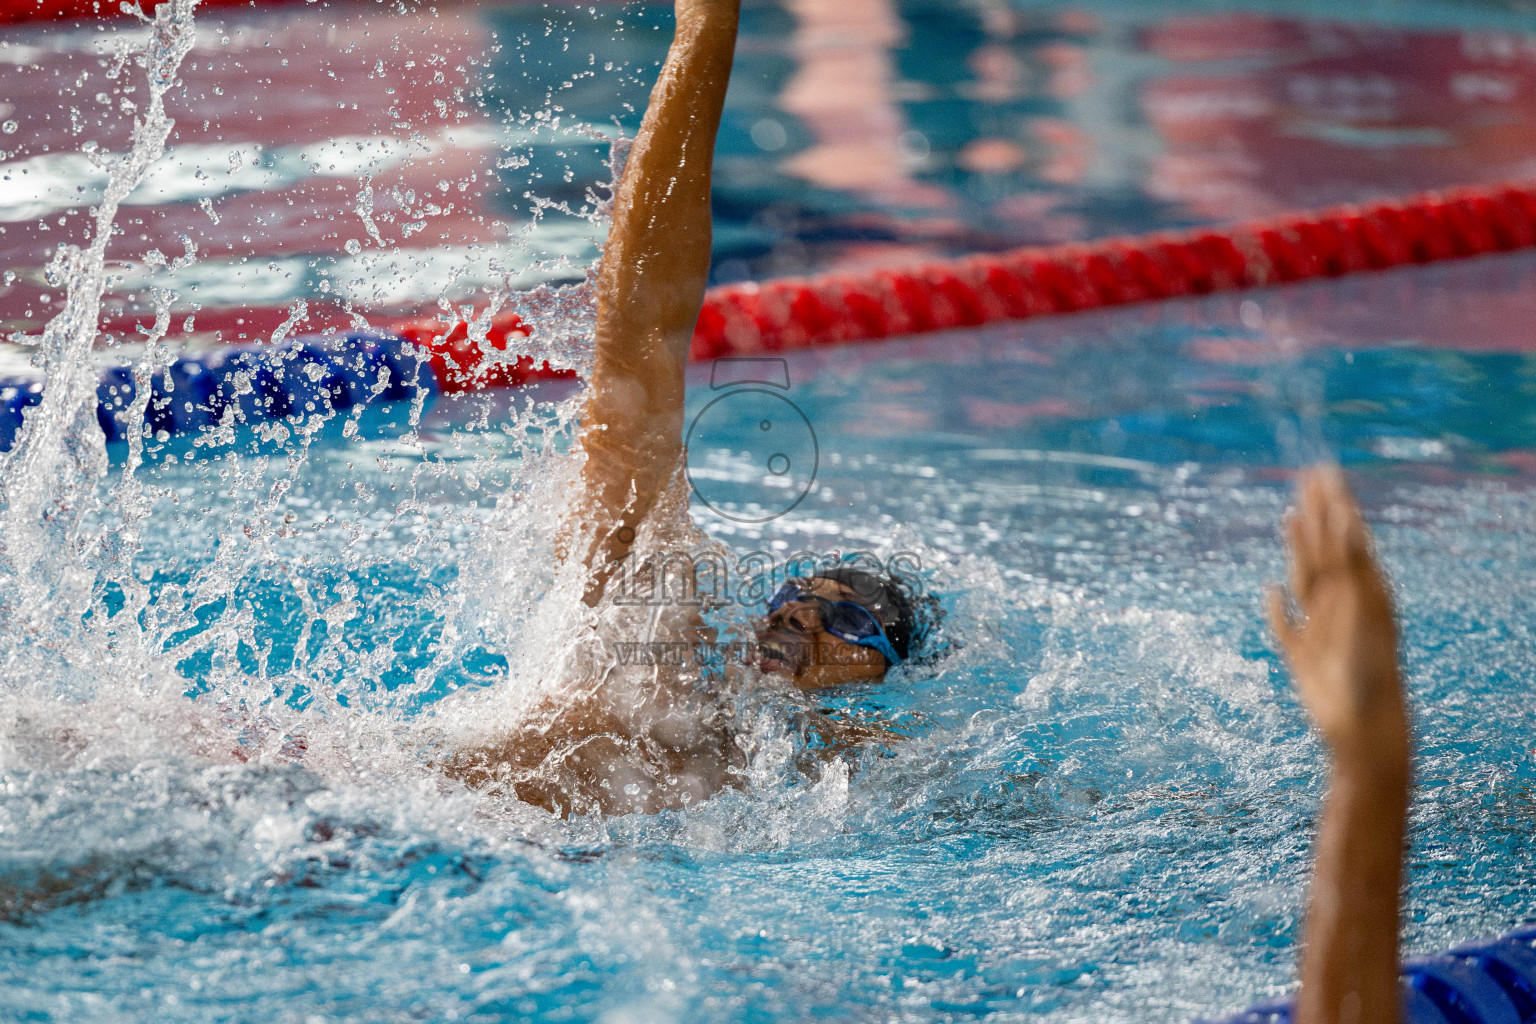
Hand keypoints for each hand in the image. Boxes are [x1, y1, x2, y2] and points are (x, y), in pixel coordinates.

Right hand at [1267, 466, 1406, 773]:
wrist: (1365, 728)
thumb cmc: (1371, 673)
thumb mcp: (1364, 613)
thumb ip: (1354, 572)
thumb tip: (1348, 528)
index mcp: (1362, 592)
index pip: (1346, 538)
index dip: (1334, 506)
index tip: (1324, 474)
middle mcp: (1343, 604)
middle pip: (1326, 550)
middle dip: (1316, 514)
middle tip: (1308, 477)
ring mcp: (1321, 627)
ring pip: (1305, 577)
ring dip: (1298, 546)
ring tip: (1291, 516)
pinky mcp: (1301, 655)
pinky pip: (1285, 624)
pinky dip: (1275, 607)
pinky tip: (1269, 590)